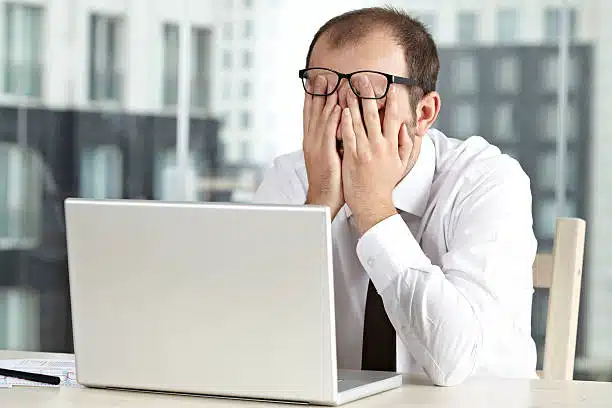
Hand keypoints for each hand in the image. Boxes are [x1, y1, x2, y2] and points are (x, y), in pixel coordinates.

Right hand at [303, 75, 343, 218]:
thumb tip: (343, 128)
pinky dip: (333, 118)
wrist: (324, 198)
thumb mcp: (332, 156)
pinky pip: (329, 132)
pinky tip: (337, 106)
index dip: (314, 98)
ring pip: (321, 118)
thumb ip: (335, 140)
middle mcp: (312, 141)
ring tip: (330, 83)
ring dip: (326, 100)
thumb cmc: (332, 180)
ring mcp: (317, 146)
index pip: (311, 115)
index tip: (317, 83)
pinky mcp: (324, 153)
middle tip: (321, 76)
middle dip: (317, 93)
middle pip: (313, 112)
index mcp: (313, 142)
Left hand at [340, 78, 412, 233]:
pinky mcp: (352, 157)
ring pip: (358, 122)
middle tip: (363, 79)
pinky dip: (345, 121)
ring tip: (348, 88)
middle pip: (373, 114)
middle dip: (368, 94)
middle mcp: (379, 145)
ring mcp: (365, 150)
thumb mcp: (402, 163)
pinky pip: (348, 135)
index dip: (392, 100)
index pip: (394, 117)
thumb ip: (406, 144)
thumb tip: (408, 127)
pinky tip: (341, 109)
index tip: (390, 86)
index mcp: (392, 145)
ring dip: (353, 103)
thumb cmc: (385, 183)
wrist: (372, 202)